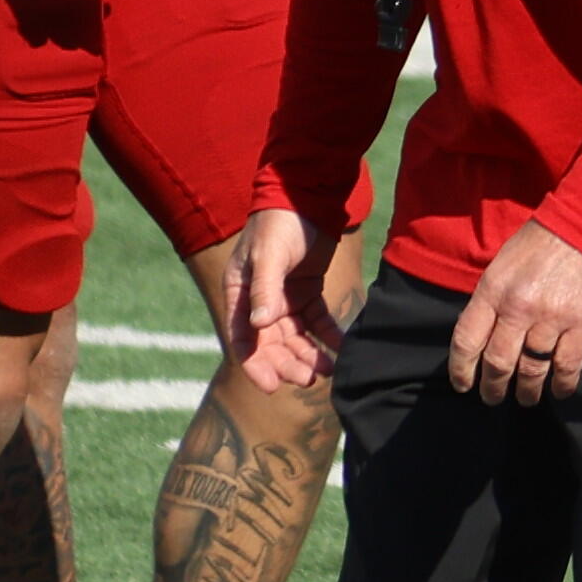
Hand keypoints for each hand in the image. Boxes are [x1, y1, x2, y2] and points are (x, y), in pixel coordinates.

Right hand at [226, 208, 349, 390]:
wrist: (308, 196)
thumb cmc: (280, 223)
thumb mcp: (270, 255)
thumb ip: (265, 290)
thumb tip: (259, 326)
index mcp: (240, 293)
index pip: (243, 338)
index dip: (255, 364)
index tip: (271, 385)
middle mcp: (259, 301)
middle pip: (271, 344)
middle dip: (288, 364)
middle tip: (309, 379)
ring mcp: (284, 298)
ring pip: (295, 337)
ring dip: (309, 355)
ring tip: (329, 369)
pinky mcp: (307, 292)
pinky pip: (317, 322)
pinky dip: (329, 336)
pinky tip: (342, 347)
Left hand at [446, 217, 581, 405]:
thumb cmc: (543, 240)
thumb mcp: (502, 263)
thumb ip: (491, 298)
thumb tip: (482, 334)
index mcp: (493, 290)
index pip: (467, 340)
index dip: (461, 369)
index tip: (462, 384)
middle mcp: (518, 308)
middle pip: (498, 363)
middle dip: (492, 387)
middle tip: (492, 397)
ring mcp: (551, 319)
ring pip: (532, 370)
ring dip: (527, 391)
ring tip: (525, 399)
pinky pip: (567, 366)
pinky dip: (562, 384)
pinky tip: (559, 390)